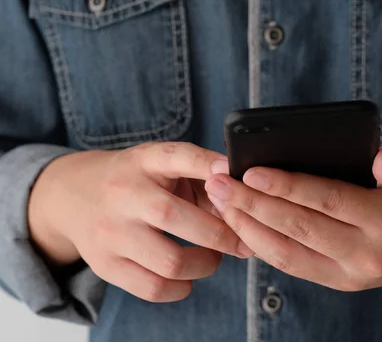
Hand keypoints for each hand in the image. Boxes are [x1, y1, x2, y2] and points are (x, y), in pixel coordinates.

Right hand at [28, 142, 252, 301]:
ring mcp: (110, 232)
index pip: (176, 156)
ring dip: (206, 264)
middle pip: (175, 217)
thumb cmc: (137, 180)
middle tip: (241, 242)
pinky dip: (181, 287)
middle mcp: (123, 194)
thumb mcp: (163, 165)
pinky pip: (153, 288)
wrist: (74, 195)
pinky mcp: (104, 264)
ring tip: (213, 258)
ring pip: (170, 262)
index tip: (232, 173)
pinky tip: (188, 276)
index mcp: (144, 161)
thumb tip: (244, 202)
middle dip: (222, 235)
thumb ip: (203, 177)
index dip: (206, 165)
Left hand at [204, 142, 381, 291]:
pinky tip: (241, 224)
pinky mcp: (339, 282)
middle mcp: (369, 253)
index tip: (250, 171)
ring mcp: (352, 274)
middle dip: (254, 206)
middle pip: (300, 228)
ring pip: (289, 253)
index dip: (287, 186)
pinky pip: (293, 265)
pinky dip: (263, 245)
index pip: (328, 200)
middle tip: (218, 185)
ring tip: (220, 203)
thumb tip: (379, 162)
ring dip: (249, 228)